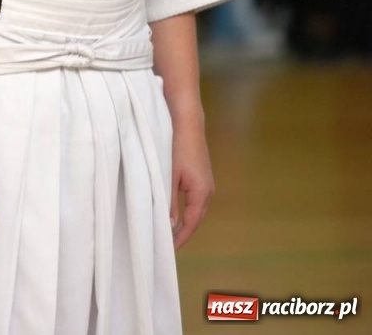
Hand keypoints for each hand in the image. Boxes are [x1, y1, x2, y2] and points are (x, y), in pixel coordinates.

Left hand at [170, 125, 214, 247]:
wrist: (188, 125)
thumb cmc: (176, 149)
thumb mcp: (168, 176)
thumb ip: (168, 201)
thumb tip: (169, 224)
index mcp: (201, 194)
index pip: (191, 223)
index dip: (181, 238)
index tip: (170, 250)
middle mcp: (209, 192)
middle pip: (196, 220)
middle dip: (183, 234)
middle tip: (167, 246)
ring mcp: (208, 186)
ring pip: (196, 211)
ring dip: (186, 223)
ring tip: (170, 235)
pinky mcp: (204, 179)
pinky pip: (196, 202)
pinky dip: (187, 212)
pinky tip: (176, 215)